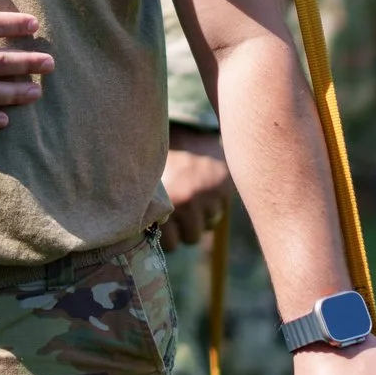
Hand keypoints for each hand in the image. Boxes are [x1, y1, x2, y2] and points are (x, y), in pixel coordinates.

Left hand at [159, 128, 230, 247]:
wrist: (186, 130)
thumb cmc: (163, 161)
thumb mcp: (153, 186)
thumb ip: (152, 212)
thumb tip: (150, 239)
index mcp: (163, 203)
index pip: (170, 245)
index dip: (168, 235)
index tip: (165, 223)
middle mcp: (188, 202)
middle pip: (191, 239)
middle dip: (185, 227)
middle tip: (178, 207)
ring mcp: (209, 196)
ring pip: (208, 225)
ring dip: (201, 215)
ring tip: (191, 192)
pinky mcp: (225, 189)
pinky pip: (220, 211)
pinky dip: (214, 203)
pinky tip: (203, 185)